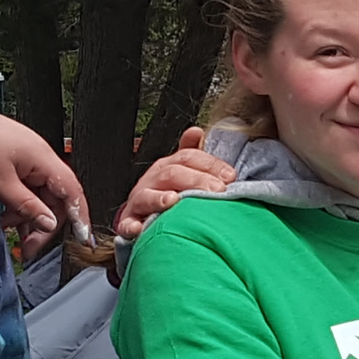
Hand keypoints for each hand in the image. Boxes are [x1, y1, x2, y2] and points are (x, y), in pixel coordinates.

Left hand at [0, 85, 89, 256]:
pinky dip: (17, 205)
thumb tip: (49, 223)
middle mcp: (40, 158)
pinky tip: (4, 217)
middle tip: (29, 247)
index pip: (72, 192)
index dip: (79, 216)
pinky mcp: (14, 162)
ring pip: (38, 195)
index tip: (81, 238)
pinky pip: (25, 188)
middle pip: (55, 198)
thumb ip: (27, 206)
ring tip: (10, 231)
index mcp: (44, 159)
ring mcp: (28, 160)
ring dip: (27, 216)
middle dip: (44, 224)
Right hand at [116, 126, 239, 240]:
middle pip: (172, 174)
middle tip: (217, 190)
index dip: (210, 164)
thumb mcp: (181, 171)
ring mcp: (140, 199)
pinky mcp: (130, 221)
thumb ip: (192, 156)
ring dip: (159, 198)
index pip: (189, 157)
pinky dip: (132, 225)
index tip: (230, 176)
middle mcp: (153, 179)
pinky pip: (128, 223)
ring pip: (148, 196)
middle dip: (195, 181)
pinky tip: (139, 228)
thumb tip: (196, 131)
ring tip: (173, 200)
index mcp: (168, 166)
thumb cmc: (167, 191)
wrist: (142, 214)